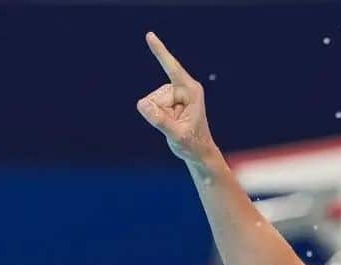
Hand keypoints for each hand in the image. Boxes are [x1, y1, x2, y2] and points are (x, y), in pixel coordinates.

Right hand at [136, 32, 216, 165]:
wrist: (198, 152)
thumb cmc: (192, 144)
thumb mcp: (175, 134)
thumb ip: (158, 119)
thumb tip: (141, 103)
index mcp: (191, 91)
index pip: (172, 68)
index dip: (160, 52)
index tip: (149, 35)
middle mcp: (184, 88)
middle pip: (156, 95)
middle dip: (159, 112)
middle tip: (177, 126)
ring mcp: (176, 93)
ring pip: (152, 101)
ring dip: (159, 116)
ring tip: (176, 125)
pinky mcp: (170, 99)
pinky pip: (152, 105)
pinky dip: (158, 116)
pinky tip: (172, 123)